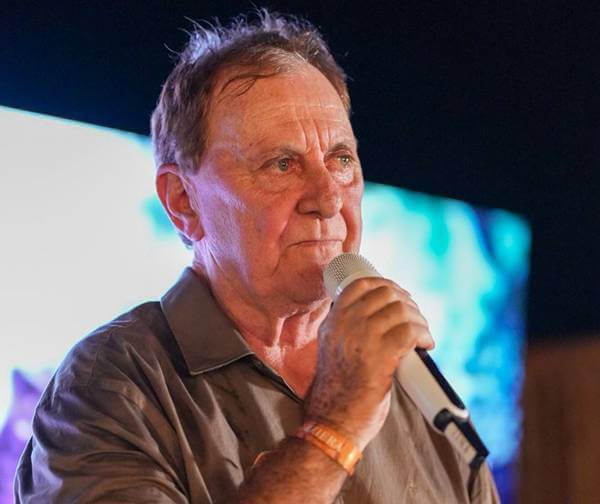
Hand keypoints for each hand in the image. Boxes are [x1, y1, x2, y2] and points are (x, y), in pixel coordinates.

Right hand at [304, 277, 433, 449]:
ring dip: (419, 320)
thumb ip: (346, 330)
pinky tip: (427, 344)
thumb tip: (377, 315)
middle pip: (386, 294)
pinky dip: (424, 335)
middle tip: (415, 318)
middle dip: (407, 303)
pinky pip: (410, 332)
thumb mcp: (332, 348)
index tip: (399, 296)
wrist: (333, 420)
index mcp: (332, 322)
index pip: (361, 285)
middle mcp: (344, 325)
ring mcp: (361, 339)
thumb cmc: (338, 390)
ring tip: (423, 334)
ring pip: (401, 311)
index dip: (386, 285)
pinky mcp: (379, 356)